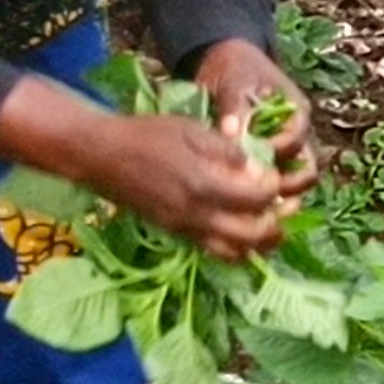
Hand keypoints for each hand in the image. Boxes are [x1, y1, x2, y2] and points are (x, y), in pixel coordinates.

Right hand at [0, 75, 290, 260]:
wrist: (100, 156)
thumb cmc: (146, 135)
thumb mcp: (192, 131)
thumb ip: (229, 152)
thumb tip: (261, 169)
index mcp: (205, 185)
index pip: (259, 199)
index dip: (275, 189)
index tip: (275, 176)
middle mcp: (199, 215)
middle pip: (254, 236)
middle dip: (276, 225)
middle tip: (283, 208)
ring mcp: (185, 229)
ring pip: (235, 252)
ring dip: (258, 243)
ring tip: (266, 224)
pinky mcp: (175, 234)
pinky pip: (213, 250)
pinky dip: (234, 247)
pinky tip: (239, 229)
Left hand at [192, 39, 317, 199]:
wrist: (226, 62)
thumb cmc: (235, 68)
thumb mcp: (234, 82)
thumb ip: (236, 107)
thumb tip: (232, 134)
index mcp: (297, 112)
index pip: (296, 141)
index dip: (276, 151)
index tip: (251, 154)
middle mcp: (297, 135)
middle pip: (306, 170)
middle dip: (287, 185)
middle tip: (260, 194)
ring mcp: (285, 150)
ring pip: (293, 181)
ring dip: (277, 194)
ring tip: (252, 205)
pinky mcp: (268, 160)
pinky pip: (273, 182)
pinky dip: (262, 192)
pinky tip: (242, 200)